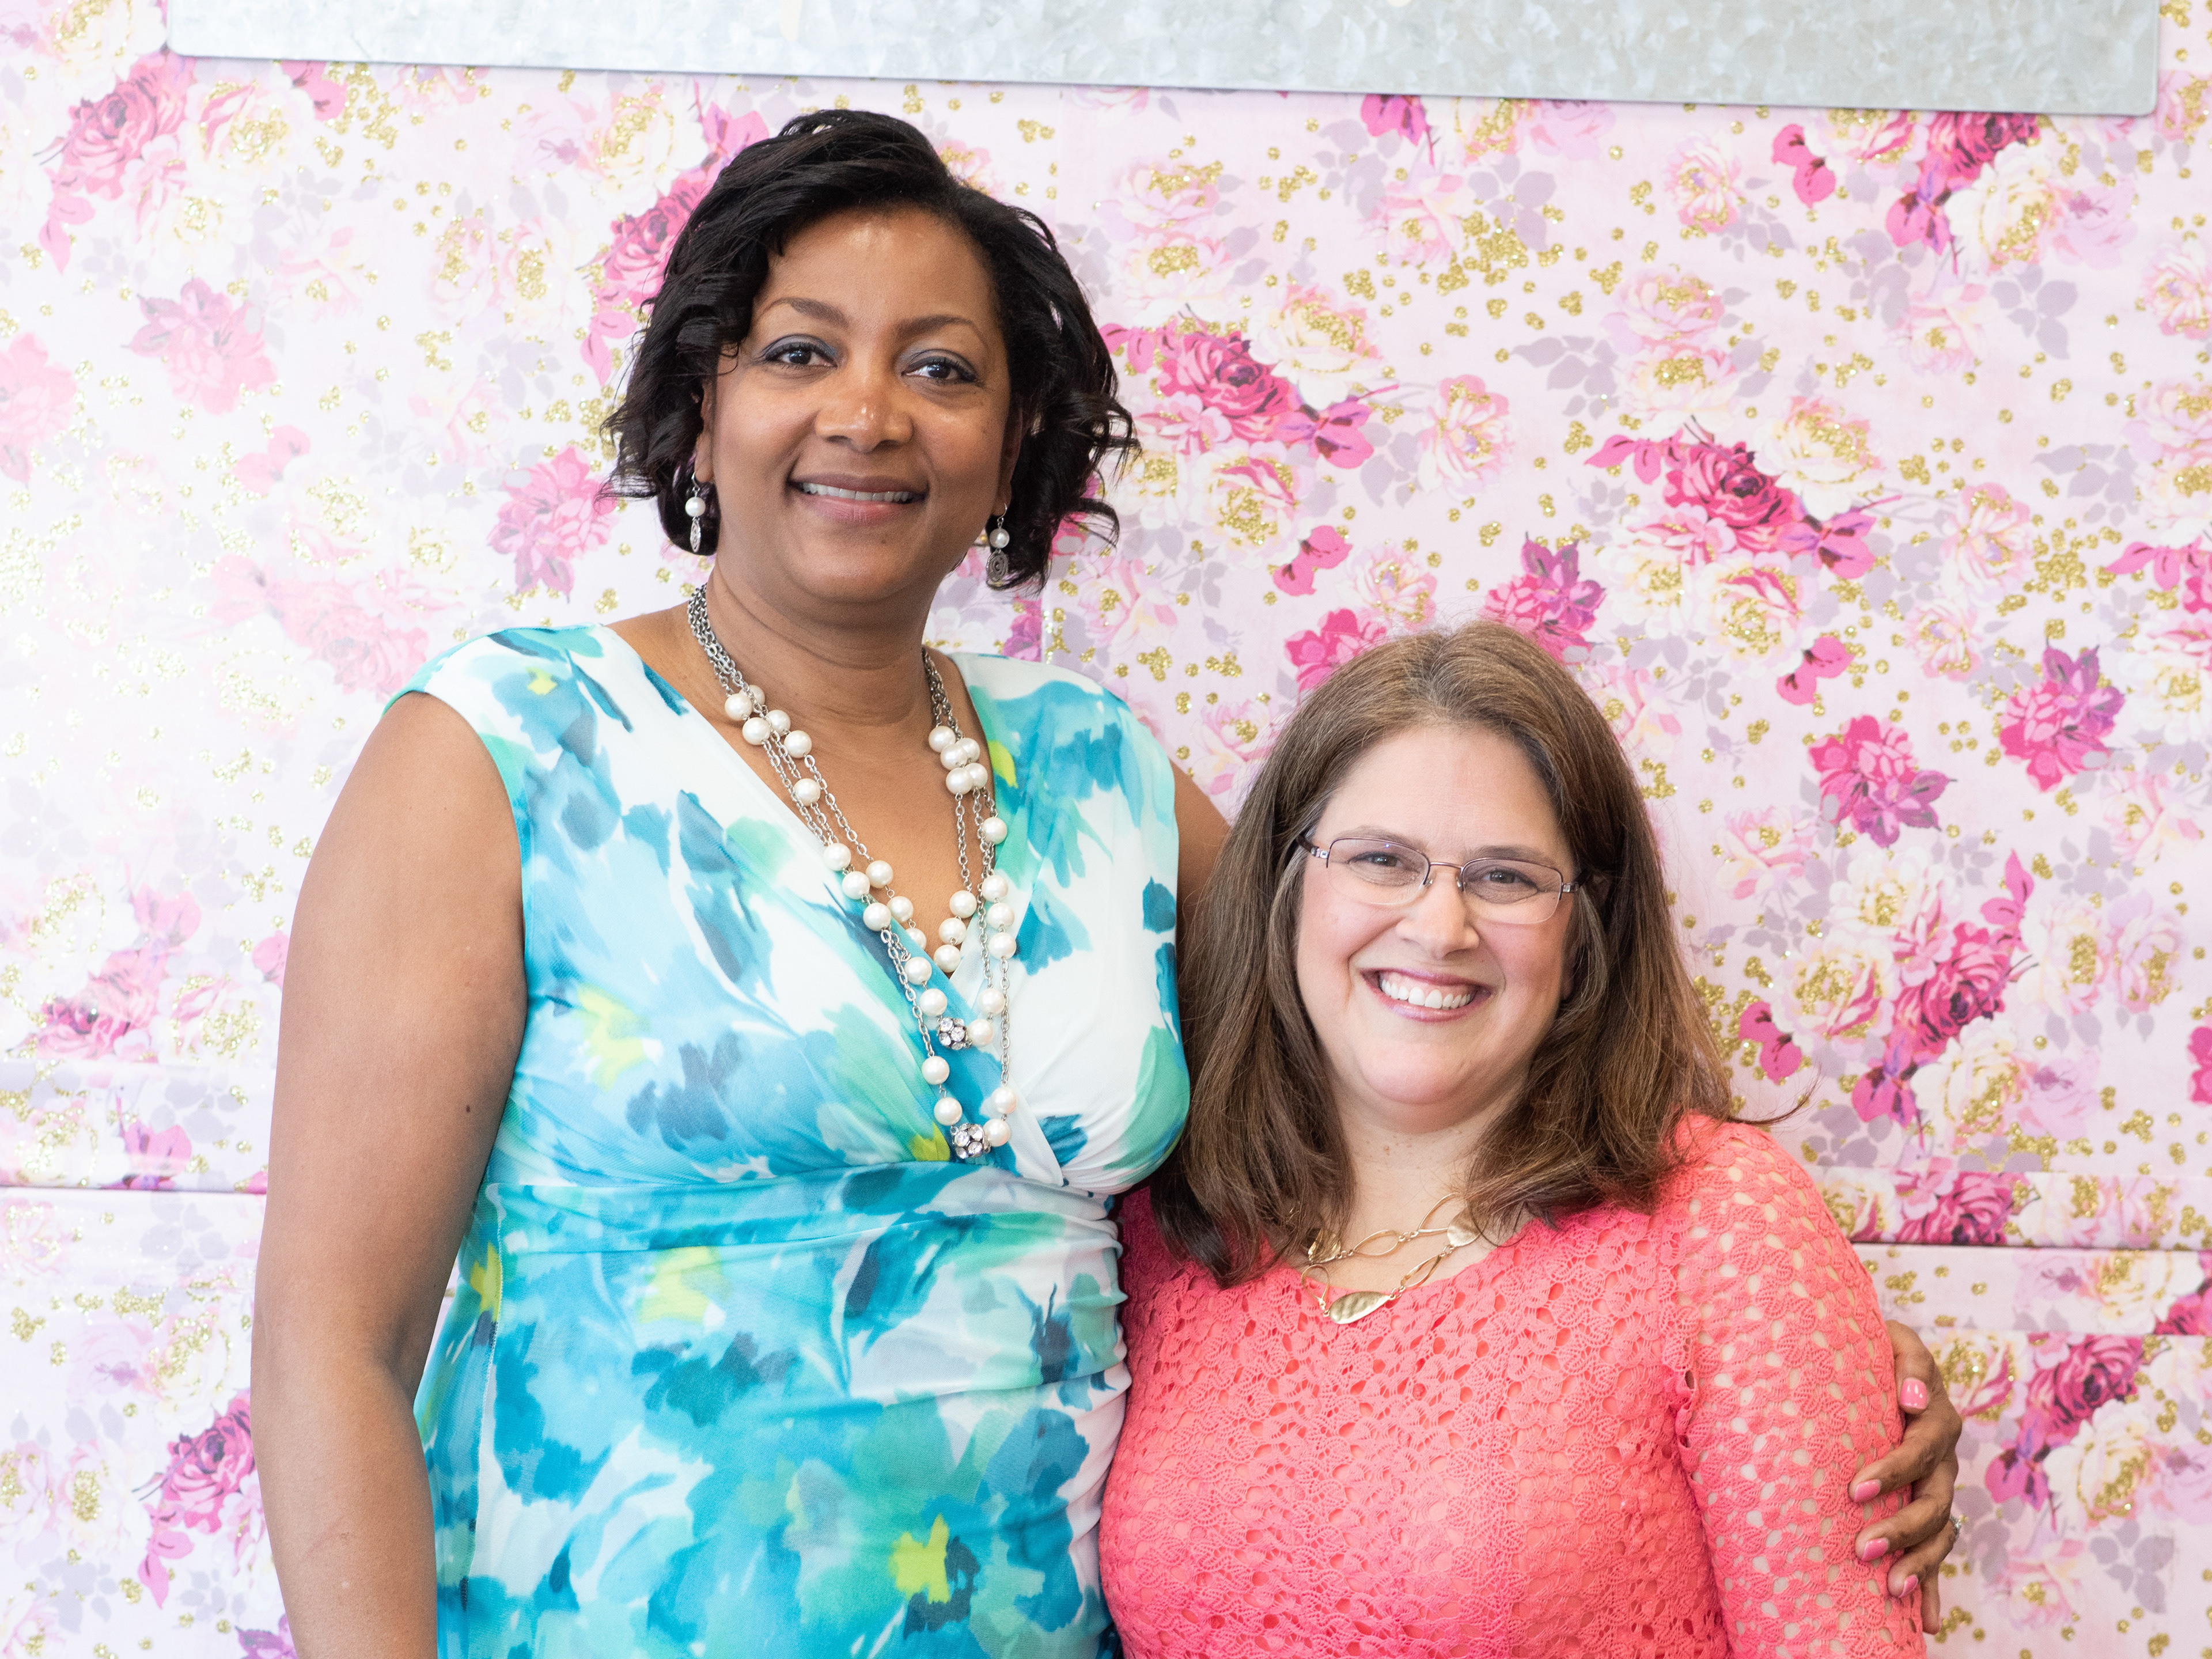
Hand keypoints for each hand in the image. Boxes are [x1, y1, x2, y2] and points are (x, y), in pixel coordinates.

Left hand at [1850, 1320, 1962, 1631]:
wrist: (1867, 1355)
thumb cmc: (1866, 1344)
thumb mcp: (1883, 1335)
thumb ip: (1902, 1357)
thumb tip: (1912, 1397)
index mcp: (1932, 1410)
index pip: (1925, 1438)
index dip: (1899, 1462)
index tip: (1860, 1486)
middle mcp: (1940, 1451)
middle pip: (1933, 1494)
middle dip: (1901, 1523)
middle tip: (1861, 1542)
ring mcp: (1937, 1483)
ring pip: (1940, 1529)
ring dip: (1917, 1560)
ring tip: (1889, 1586)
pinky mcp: (1926, 1508)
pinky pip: (1937, 1554)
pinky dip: (1933, 1587)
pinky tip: (1927, 1621)